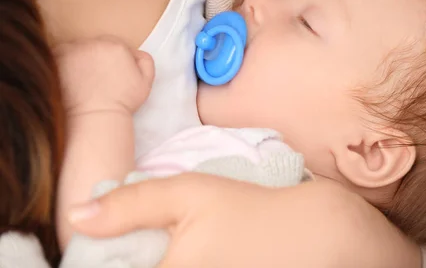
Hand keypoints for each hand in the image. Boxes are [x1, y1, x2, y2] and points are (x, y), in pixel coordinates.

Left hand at [55, 37, 154, 113]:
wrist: (97, 116)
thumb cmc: (122, 102)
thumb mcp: (145, 82)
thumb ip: (144, 60)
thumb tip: (134, 52)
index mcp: (117, 45)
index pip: (113, 44)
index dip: (112, 59)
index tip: (109, 73)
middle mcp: (95, 43)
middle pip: (94, 44)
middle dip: (95, 57)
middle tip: (95, 77)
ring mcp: (74, 50)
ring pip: (77, 48)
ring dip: (78, 58)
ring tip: (81, 79)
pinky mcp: (57, 59)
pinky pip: (58, 54)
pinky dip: (62, 62)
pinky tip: (68, 78)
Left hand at [65, 174, 419, 267]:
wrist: (317, 237)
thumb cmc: (252, 212)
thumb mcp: (190, 194)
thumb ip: (131, 203)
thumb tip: (78, 215)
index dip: (111, 256)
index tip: (122, 242)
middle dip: (138, 256)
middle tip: (158, 240)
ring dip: (161, 258)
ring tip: (188, 246)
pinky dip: (187, 264)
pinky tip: (203, 256)